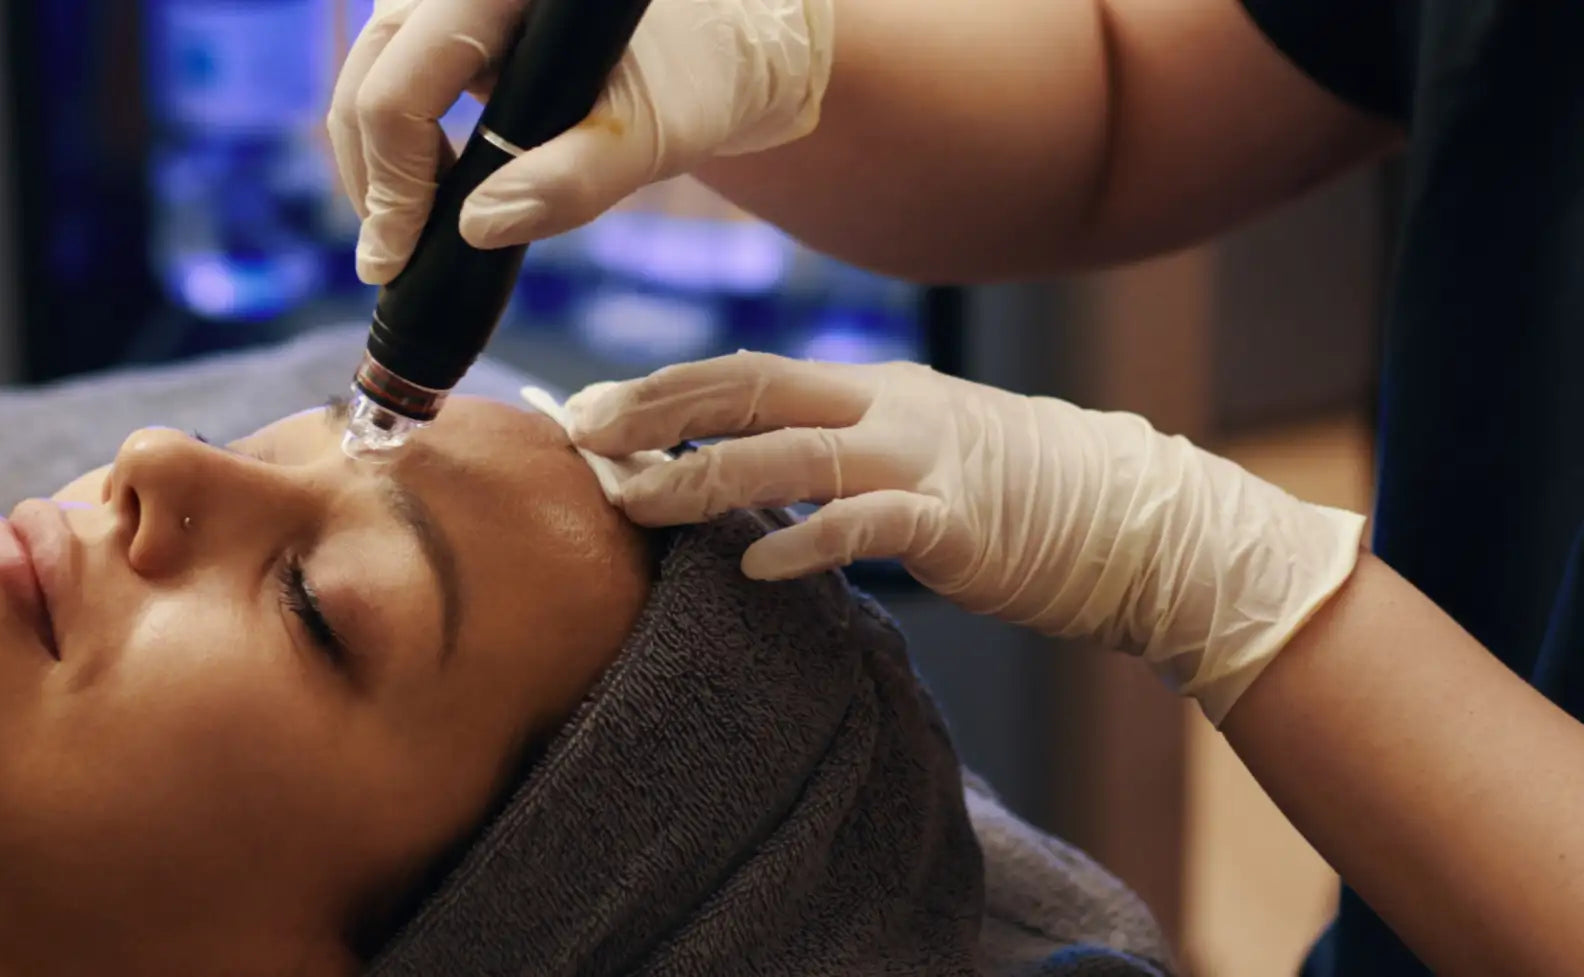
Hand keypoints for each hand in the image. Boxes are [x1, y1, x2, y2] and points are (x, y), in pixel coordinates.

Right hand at [327, 0, 834, 284]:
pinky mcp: (452, 15)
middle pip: (369, 75)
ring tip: (414, 232)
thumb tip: (474, 229)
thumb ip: (572, 181)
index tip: (394, 260)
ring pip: (372, 75)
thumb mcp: (651, 136)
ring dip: (380, 162)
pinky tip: (432, 191)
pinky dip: (401, 139)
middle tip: (391, 260)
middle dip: (373, 178)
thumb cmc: (700, 78)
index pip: (403, 84)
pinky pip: (397, 74)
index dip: (391, 183)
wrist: (722, 49)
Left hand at [566, 352, 1367, 721]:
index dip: (659, 388)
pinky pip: (870, 526)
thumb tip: (745, 477)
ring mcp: (923, 459)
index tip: (585, 411)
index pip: (745, 371)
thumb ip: (838, 454)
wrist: (1138, 522)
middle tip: (580, 435)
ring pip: (793, 453)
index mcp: (871, 389)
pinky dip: (809, 541)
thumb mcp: (917, 451)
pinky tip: (757, 565)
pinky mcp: (958, 521)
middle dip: (658, 409)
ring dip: (705, 477)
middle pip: (751, 387)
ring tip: (634, 502)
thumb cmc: (1017, 496)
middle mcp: (887, 408)